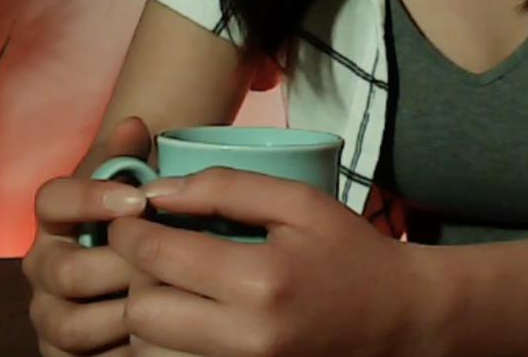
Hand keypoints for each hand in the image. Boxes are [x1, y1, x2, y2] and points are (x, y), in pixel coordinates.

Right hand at [22, 116, 155, 355]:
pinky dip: (122, 354)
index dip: (91, 198)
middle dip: (120, 267)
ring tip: (170, 305)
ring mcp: (49, 316)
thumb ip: (131, 157)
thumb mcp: (139, 188)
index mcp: (54, 219)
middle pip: (67, 272)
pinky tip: (163, 341)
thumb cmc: (145, 223)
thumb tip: (134, 124)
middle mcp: (42, 267)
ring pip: (71, 324)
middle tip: (168, 263)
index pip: (52, 201)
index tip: (139, 198)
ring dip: (123, 316)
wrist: (143, 270)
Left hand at [107, 167, 433, 356]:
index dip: (127, 232)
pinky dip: (166, 343)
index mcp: (262, 281)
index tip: (128, 217)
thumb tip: (157, 191)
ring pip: (149, 351)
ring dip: (145, 316)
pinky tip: (184, 315)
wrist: (400, 321)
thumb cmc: (350, 254)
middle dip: (133, 277)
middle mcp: (248, 339)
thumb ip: (227, 187)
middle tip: (147, 252)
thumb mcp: (299, 203)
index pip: (158, 257)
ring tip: (167, 285)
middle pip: (142, 314)